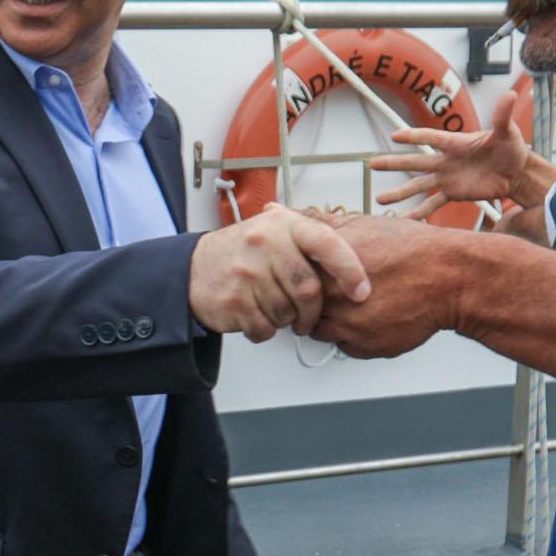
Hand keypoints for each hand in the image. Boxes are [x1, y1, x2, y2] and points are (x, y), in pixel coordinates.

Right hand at [188, 206, 369, 342]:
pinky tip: (256, 315)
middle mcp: (264, 244)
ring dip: (286, 320)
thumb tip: (353, 249)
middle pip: (308, 289)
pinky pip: (266, 328)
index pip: (327, 244)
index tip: (362, 291)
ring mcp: (247, 273)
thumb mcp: (273, 230)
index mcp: (282, 225)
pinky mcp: (234, 301)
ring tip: (273, 308)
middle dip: (312, 311)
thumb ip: (307, 236)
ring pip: (288, 313)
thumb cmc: (241, 252)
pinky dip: (266, 330)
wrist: (193, 270)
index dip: (350, 270)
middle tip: (309, 318)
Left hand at [303, 214, 466, 358]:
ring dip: (330, 320)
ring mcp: (348, 328)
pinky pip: (345, 347)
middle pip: (301, 308)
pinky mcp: (365, 347)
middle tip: (333, 291)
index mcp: (325, 269)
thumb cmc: (411, 249)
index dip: (298, 278)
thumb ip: (316, 223)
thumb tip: (279, 212)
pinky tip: (369, 316)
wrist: (449, 277)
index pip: (288, 281)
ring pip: (320, 330)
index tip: (308, 276)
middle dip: (312, 300)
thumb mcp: (361, 225)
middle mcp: (332, 301)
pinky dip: (352, 335)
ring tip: (352, 304)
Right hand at [370, 103, 548, 225]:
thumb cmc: (511, 148)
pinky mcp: (454, 193)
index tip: (395, 136)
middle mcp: (447, 160)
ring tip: (380, 199)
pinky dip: (420, 213)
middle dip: (394, 163)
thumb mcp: (507, 132)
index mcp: (456, 143)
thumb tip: (511, 94)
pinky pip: (434, 204)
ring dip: (400, 193)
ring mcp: (448, 178)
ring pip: (419, 186)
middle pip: (416, 162)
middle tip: (372, 164)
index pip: (432, 139)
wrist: (516, 172)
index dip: (415, 137)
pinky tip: (405, 220)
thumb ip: (503, 116)